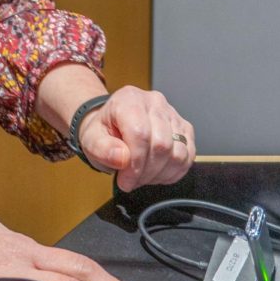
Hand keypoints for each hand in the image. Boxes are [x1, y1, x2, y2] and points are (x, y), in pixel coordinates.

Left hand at [78, 86, 194, 190]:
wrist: (113, 125)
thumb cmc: (103, 132)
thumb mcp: (91, 140)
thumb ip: (102, 148)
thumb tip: (122, 158)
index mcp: (129, 99)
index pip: (140, 134)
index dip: (135, 164)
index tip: (125, 181)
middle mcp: (154, 102)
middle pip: (162, 145)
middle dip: (146, 172)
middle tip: (132, 180)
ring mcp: (172, 114)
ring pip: (178, 153)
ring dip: (160, 174)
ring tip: (143, 175)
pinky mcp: (185, 128)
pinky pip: (188, 156)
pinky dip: (173, 172)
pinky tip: (157, 172)